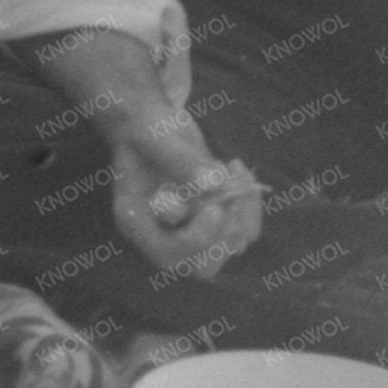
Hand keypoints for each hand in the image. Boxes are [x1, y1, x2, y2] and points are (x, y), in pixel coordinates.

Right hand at [105, 102, 262, 278]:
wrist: (152, 122)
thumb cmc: (142, 128)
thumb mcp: (153, 136)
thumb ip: (179, 159)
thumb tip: (215, 181)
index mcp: (137, 222)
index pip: (168, 254)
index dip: (197, 238)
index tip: (214, 207)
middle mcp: (163, 235)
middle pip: (202, 265)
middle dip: (224, 234)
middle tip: (229, 196)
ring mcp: (191, 231)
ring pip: (230, 246)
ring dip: (243, 212)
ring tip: (233, 170)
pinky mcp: (214, 222)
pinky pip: (244, 229)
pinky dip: (250, 203)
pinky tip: (236, 168)